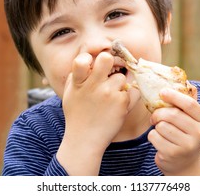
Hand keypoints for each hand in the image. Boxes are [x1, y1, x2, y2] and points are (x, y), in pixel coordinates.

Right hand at [57, 52, 129, 174]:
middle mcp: (93, 85)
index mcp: (78, 82)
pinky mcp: (122, 102)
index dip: (88, 58)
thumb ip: (76, 75)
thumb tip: (88, 61)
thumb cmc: (77, 115)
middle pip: (107, 58)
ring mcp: (109, 94)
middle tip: (109, 70)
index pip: (82, 59)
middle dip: (110, 61)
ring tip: (110, 97)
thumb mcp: (69, 93)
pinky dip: (125, 96)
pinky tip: (116, 105)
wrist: (84, 140)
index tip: (91, 64)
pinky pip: (130, 90)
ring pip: (121, 77)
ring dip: (118, 84)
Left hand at [148, 88, 199, 175]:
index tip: (162, 92)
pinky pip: (154, 137)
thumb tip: (186, 80)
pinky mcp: (173, 154)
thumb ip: (187, 102)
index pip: (190, 104)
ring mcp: (186, 145)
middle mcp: (198, 133)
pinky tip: (159, 140)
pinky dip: (152, 137)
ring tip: (160, 130)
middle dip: (158, 113)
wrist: (185, 163)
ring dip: (156, 126)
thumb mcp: (190, 120)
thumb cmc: (184, 134)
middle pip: (171, 115)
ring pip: (161, 126)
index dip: (174, 96)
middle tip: (155, 117)